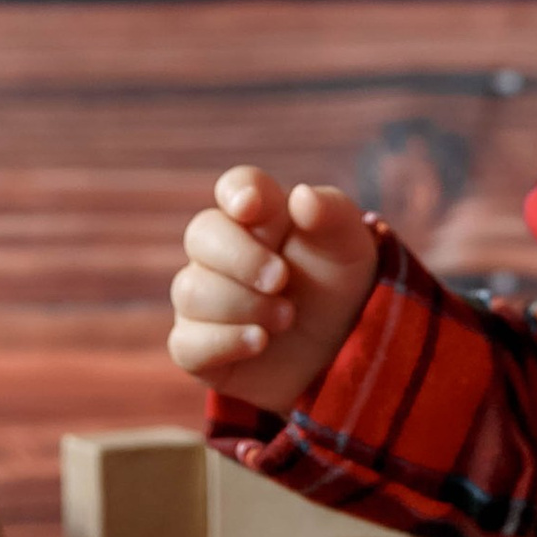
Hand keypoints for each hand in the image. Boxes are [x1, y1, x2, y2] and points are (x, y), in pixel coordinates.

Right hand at [168, 167, 377, 411]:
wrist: (339, 350)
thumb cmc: (336, 286)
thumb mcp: (350, 246)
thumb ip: (332, 213)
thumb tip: (301, 197)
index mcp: (260, 215)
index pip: (236, 186)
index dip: (237, 192)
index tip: (251, 207)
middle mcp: (221, 250)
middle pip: (201, 233)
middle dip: (243, 259)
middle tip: (282, 281)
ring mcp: (202, 296)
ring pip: (191, 290)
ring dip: (245, 305)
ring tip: (287, 318)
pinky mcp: (195, 345)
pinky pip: (185, 342)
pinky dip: (225, 341)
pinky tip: (258, 342)